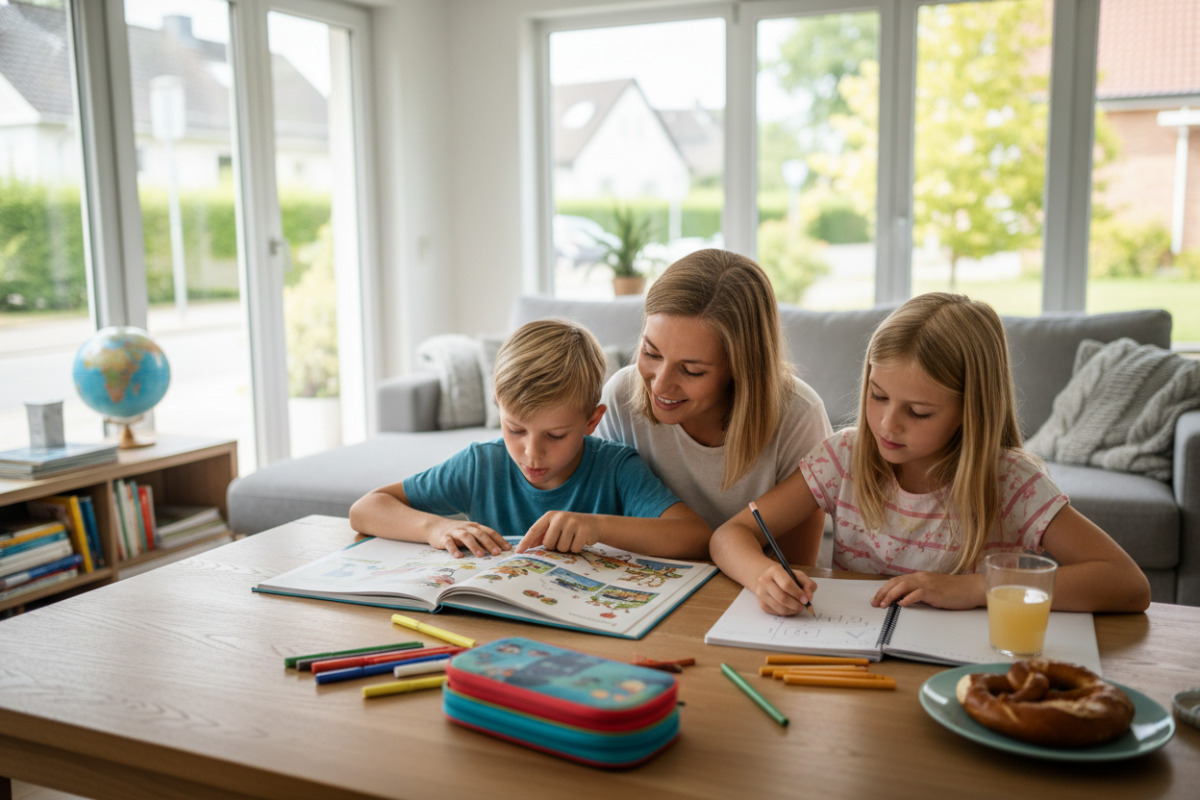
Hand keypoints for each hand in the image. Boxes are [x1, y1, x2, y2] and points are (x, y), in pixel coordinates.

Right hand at [430, 522, 509, 557]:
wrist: (435, 527)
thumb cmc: (458, 533)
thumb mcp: (471, 534)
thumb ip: (482, 540)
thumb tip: (499, 551)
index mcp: (475, 527)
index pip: (489, 532)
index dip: (499, 539)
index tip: (507, 548)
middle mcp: (466, 527)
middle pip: (479, 534)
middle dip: (489, 543)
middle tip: (497, 553)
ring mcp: (455, 532)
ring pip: (466, 536)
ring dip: (474, 545)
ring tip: (481, 555)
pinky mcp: (444, 537)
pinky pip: (449, 543)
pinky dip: (454, 549)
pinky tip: (459, 557)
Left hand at [515, 511, 598, 552]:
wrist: (594, 524)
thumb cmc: (570, 528)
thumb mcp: (555, 527)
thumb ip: (541, 535)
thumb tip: (524, 547)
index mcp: (550, 516)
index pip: (534, 530)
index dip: (526, 542)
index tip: (518, 552)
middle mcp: (560, 517)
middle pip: (548, 543)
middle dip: (554, 546)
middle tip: (562, 540)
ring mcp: (573, 523)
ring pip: (561, 547)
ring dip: (566, 548)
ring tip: (572, 539)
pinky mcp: (584, 530)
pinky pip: (574, 549)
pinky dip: (577, 549)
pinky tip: (580, 540)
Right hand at [754, 563, 817, 616]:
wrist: (770, 579)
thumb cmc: (786, 577)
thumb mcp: (798, 575)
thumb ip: (808, 584)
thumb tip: (809, 597)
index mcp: (774, 571)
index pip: (786, 584)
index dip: (798, 593)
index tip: (806, 599)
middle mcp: (764, 581)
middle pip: (783, 598)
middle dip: (796, 604)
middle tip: (803, 605)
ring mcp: (761, 593)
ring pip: (780, 608)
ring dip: (793, 610)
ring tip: (798, 607)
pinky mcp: (762, 604)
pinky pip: (777, 613)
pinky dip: (787, 613)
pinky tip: (790, 608)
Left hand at [870, 571, 984, 608]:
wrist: (972, 588)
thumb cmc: (954, 591)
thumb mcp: (933, 590)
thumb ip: (919, 593)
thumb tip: (903, 601)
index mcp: (919, 577)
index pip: (897, 581)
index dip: (884, 589)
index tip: (876, 599)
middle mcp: (921, 578)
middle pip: (896, 582)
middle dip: (883, 592)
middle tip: (874, 603)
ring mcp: (928, 584)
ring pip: (903, 585)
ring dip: (891, 595)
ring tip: (883, 604)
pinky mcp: (935, 592)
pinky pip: (918, 593)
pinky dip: (908, 598)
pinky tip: (902, 604)